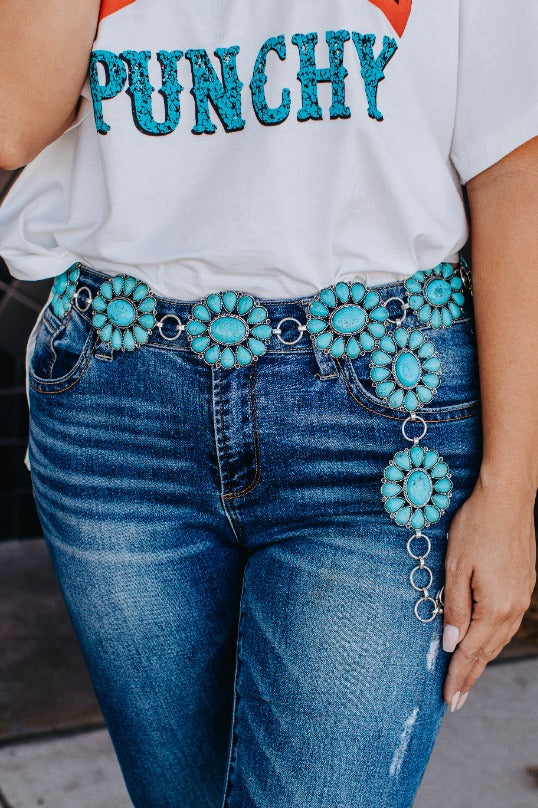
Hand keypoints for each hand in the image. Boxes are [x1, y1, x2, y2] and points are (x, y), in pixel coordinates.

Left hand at [441, 472, 535, 710]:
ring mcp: (521, 597)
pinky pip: (505, 623)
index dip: (458, 676)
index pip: (471, 652)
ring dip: (482, 661)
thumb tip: (452, 643)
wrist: (507, 499)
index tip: (447, 700)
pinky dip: (492, 639)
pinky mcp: (523, 585)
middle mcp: (512, 608)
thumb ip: (454, 608)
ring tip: (466, 678)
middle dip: (470, 676)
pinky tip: (484, 642)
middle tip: (455, 701)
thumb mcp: (456, 567)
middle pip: (487, 652)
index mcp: (494, 607)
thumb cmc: (477, 527)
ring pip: (498, 639)